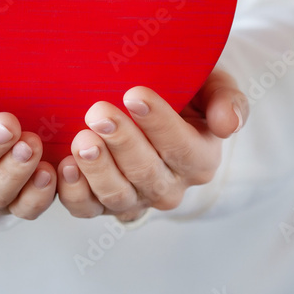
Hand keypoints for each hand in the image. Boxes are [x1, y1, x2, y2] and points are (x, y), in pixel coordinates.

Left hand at [56, 69, 247, 221]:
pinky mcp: (100, 204)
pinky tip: (64, 166)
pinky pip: (87, 208)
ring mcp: (134, 199)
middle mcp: (169, 187)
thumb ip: (225, 98)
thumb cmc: (182, 91)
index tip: (135, 94)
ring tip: (81, 140)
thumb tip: (229, 125)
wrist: (149, 104)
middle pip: (146, 172)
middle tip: (99, 112)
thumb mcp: (211, 85)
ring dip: (97, 168)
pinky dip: (74, 192)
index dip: (159, 123)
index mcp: (200, 159)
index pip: (183, 147)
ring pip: (116, 194)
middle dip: (122, 142)